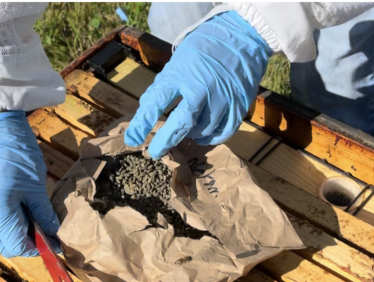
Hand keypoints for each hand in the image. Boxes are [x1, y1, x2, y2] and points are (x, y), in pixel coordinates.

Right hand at [0, 112, 59, 256]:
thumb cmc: (15, 154)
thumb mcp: (35, 186)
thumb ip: (44, 213)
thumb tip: (54, 233)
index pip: (16, 247)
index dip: (37, 248)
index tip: (55, 241)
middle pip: (7, 242)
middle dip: (29, 241)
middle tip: (49, 230)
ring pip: (3, 230)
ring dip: (22, 229)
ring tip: (41, 215)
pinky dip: (14, 218)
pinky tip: (28, 205)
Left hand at [125, 11, 270, 158]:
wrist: (240, 37)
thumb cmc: (204, 50)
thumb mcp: (178, 62)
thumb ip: (164, 86)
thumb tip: (147, 110)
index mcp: (182, 73)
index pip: (157, 101)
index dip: (143, 122)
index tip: (133, 138)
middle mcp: (202, 87)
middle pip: (181, 122)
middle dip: (165, 141)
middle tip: (155, 152)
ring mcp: (222, 98)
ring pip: (202, 130)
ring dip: (189, 136)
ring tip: (184, 133)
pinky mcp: (238, 105)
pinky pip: (223, 132)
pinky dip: (210, 138)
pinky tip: (202, 137)